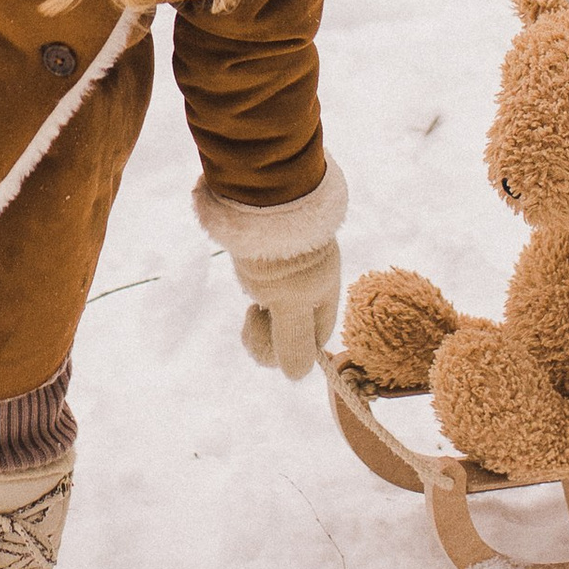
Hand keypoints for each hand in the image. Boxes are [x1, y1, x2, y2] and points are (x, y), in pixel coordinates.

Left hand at [239, 239, 341, 381]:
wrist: (258, 192)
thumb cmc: (278, 250)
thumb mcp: (288, 302)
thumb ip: (293, 341)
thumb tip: (295, 376)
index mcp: (323, 294)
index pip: (312, 342)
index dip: (286, 349)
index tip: (264, 328)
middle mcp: (311, 282)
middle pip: (291, 327)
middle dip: (266, 330)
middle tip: (252, 309)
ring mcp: (292, 265)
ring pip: (274, 304)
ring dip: (258, 306)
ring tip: (248, 282)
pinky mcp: (271, 250)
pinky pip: (264, 280)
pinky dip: (252, 281)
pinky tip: (245, 266)